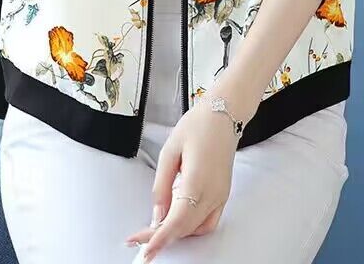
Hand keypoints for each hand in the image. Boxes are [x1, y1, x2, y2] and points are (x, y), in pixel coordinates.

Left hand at [123, 92, 244, 261]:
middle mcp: (213, 193)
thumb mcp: (170, 150)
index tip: (144, 250)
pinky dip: (192, 228)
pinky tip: (178, 220)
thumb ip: (162, 185)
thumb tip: (156, 214)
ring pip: (197, 229)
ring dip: (177, 234)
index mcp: (197, 181)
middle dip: (162, 237)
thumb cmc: (198, 125)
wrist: (223, 113)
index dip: (159, 239)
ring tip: (156, 229)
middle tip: (140, 237)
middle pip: (185, 229)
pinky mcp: (224, 194)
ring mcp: (221, 195)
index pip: (176, 222)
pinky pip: (208, 221)